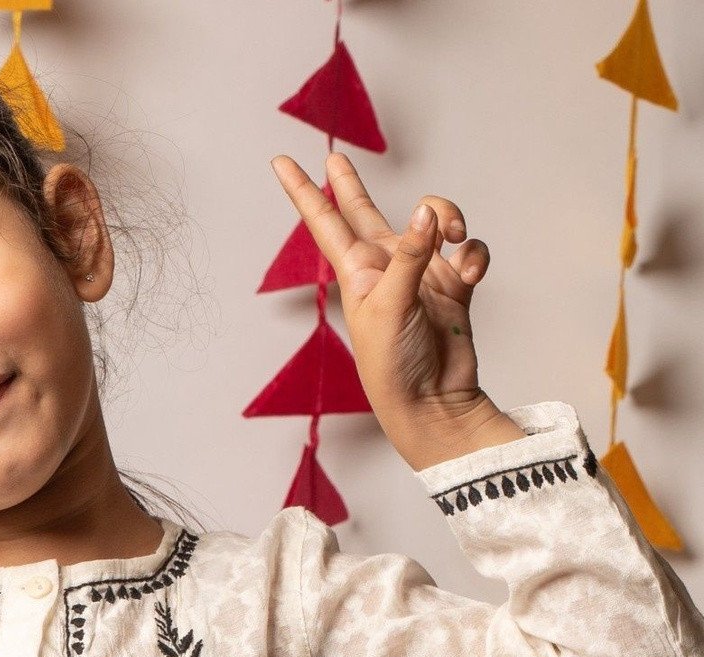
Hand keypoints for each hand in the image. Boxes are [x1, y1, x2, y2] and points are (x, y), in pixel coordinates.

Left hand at [270, 151, 519, 466]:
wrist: (431, 402)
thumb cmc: (393, 363)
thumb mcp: (391, 304)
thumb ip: (410, 254)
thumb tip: (429, 210)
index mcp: (357, 270)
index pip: (324, 220)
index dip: (303, 190)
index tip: (279, 161)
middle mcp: (387, 266)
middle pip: (365, 212)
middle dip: (351, 184)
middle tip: (334, 157)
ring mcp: (421, 275)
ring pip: (434, 219)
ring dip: (450, 216)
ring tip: (454, 235)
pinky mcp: (453, 288)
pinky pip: (468, 252)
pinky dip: (474, 255)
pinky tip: (470, 273)